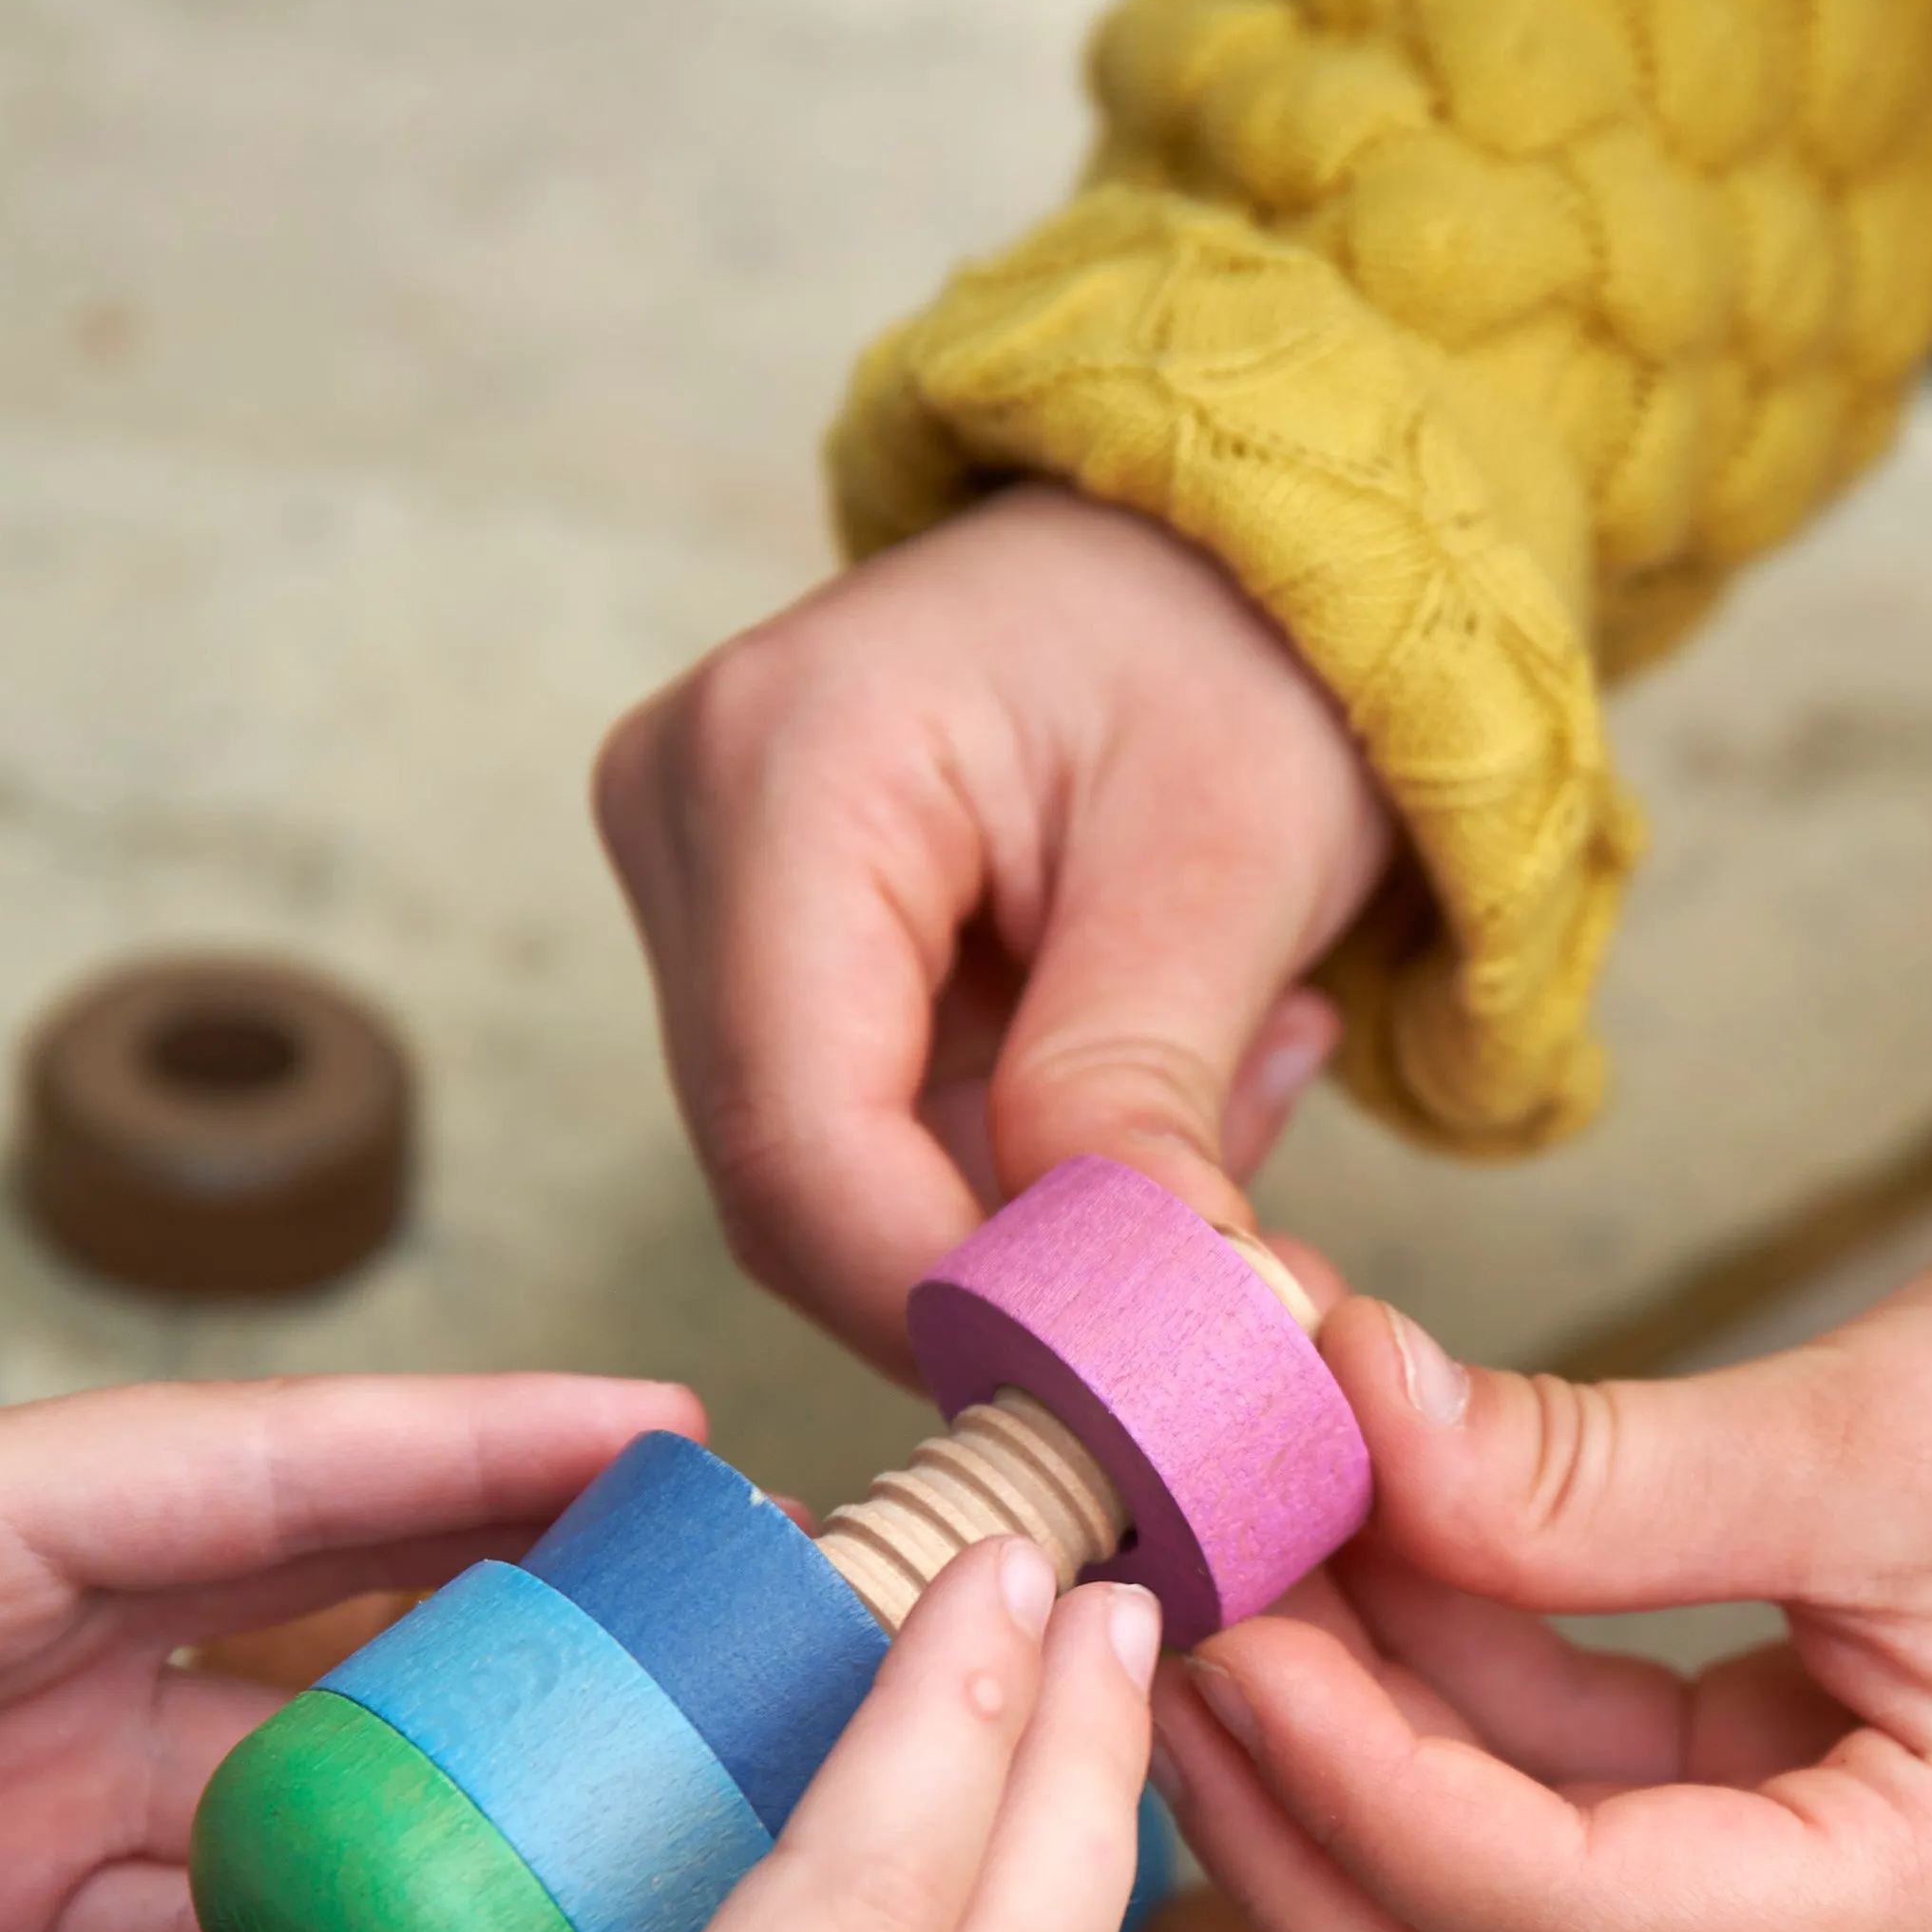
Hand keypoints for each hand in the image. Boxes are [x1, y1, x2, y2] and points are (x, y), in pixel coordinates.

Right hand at [596, 485, 1396, 1377]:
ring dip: (1038, 1217)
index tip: (1126, 1389)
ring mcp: (702, 878)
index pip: (801, 1136)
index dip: (946, 1300)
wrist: (1224, 542)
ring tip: (1235, 1102)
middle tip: (1227, 1294)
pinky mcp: (756, 939)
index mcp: (789, 757)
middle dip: (1009, 1276)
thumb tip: (1155, 1322)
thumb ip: (1146, 1093)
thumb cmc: (1242, 639)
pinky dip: (1028, 1161)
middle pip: (793, 1177)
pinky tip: (1166, 1074)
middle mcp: (689, 811)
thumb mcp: (1231, 857)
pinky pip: (870, 1133)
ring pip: (834, 1179)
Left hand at [1156, 1164, 1931, 1931]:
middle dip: (1322, 1834)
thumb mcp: (1867, 1420)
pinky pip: (1593, 1843)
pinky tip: (1358, 1588)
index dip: (1368, 1791)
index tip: (1225, 1636)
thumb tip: (1335, 1425)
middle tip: (1171, 1649)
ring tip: (1240, 1587)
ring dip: (1376, 1780)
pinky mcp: (1826, 1874)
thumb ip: (1585, 1474)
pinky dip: (1466, 1732)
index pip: (1579, 1928)